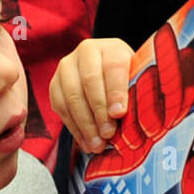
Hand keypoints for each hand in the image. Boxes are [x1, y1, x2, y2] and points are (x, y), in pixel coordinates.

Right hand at [50, 37, 136, 153]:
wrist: (108, 76)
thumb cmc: (129, 82)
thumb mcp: (138, 82)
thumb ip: (136, 94)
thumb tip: (130, 119)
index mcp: (111, 48)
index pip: (113, 67)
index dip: (116, 91)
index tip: (119, 113)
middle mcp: (86, 52)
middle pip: (90, 81)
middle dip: (99, 112)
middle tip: (108, 134)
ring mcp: (67, 67)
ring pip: (72, 96)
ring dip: (85, 124)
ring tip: (97, 145)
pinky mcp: (55, 84)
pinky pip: (61, 107)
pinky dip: (74, 128)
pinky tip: (86, 143)